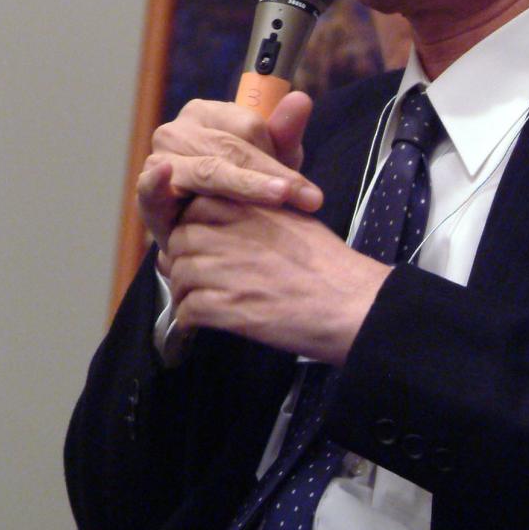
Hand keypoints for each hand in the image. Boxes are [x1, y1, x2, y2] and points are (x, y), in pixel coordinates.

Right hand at [136, 94, 321, 260]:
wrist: (206, 233)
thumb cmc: (241, 187)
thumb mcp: (270, 161)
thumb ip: (283, 133)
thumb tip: (301, 99)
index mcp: (207, 114)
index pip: (250, 126)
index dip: (280, 155)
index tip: (306, 187)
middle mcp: (179, 131)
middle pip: (232, 148)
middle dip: (273, 175)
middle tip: (308, 199)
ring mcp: (160, 160)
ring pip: (209, 170)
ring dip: (245, 186)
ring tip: (279, 198)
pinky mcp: (146, 192)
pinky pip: (150, 186)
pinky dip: (157, 181)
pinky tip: (164, 171)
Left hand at [163, 195, 389, 363]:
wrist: (350, 304)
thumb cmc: (329, 265)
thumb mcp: (293, 220)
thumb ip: (256, 214)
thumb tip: (223, 225)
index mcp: (248, 208)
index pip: (195, 208)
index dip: (194, 227)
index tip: (203, 244)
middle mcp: (230, 233)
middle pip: (179, 240)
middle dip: (183, 259)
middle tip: (198, 276)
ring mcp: (224, 270)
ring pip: (178, 275)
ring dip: (185, 290)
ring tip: (203, 301)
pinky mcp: (224, 307)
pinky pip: (186, 309)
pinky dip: (190, 318)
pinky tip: (206, 321)